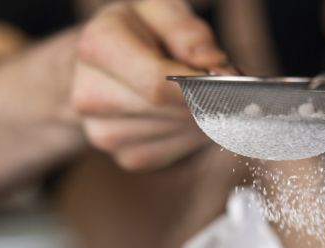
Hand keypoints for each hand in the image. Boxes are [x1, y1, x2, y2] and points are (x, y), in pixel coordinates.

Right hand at [71, 0, 226, 169]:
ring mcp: (106, 133)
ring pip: (179, 134)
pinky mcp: (128, 157)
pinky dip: (193, 136)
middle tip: (230, 88)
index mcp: (97, 47)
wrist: (108, 63)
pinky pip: (177, 153)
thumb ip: (186, 31)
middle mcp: (91, 95)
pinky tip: (189, 116)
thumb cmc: (141, 32)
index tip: (234, 82)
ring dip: (204, 118)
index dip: (202, 86)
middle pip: (172, 111)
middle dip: (210, 100)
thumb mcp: (161, 11)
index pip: (157, 82)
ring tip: (202, 96)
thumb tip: (213, 64)